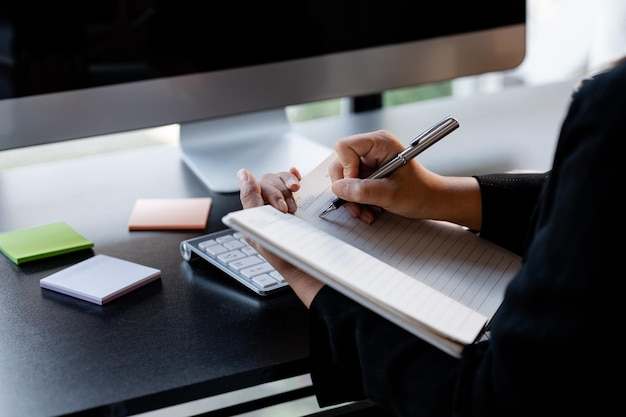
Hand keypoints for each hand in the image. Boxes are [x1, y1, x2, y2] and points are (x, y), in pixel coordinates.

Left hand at [237, 168, 323, 306]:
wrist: (310, 269)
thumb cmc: (285, 257)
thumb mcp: (261, 229)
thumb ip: (250, 200)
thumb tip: (242, 173)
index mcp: (253, 214)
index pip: (257, 185)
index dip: (271, 193)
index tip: (282, 210)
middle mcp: (265, 208)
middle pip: (270, 180)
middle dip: (281, 193)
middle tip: (289, 212)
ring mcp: (281, 206)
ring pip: (281, 180)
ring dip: (289, 187)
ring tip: (295, 206)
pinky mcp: (297, 206)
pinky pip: (292, 183)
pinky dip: (294, 176)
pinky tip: (298, 176)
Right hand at [329, 129, 482, 229]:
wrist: (432, 201)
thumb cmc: (420, 193)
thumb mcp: (390, 194)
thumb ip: (363, 191)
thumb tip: (337, 188)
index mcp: (380, 143)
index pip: (345, 147)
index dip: (345, 167)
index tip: (355, 185)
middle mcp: (372, 149)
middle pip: (341, 164)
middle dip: (347, 189)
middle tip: (357, 207)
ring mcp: (369, 162)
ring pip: (344, 179)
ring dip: (352, 199)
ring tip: (367, 212)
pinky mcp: (369, 174)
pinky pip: (352, 186)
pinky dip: (358, 201)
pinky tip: (370, 209)